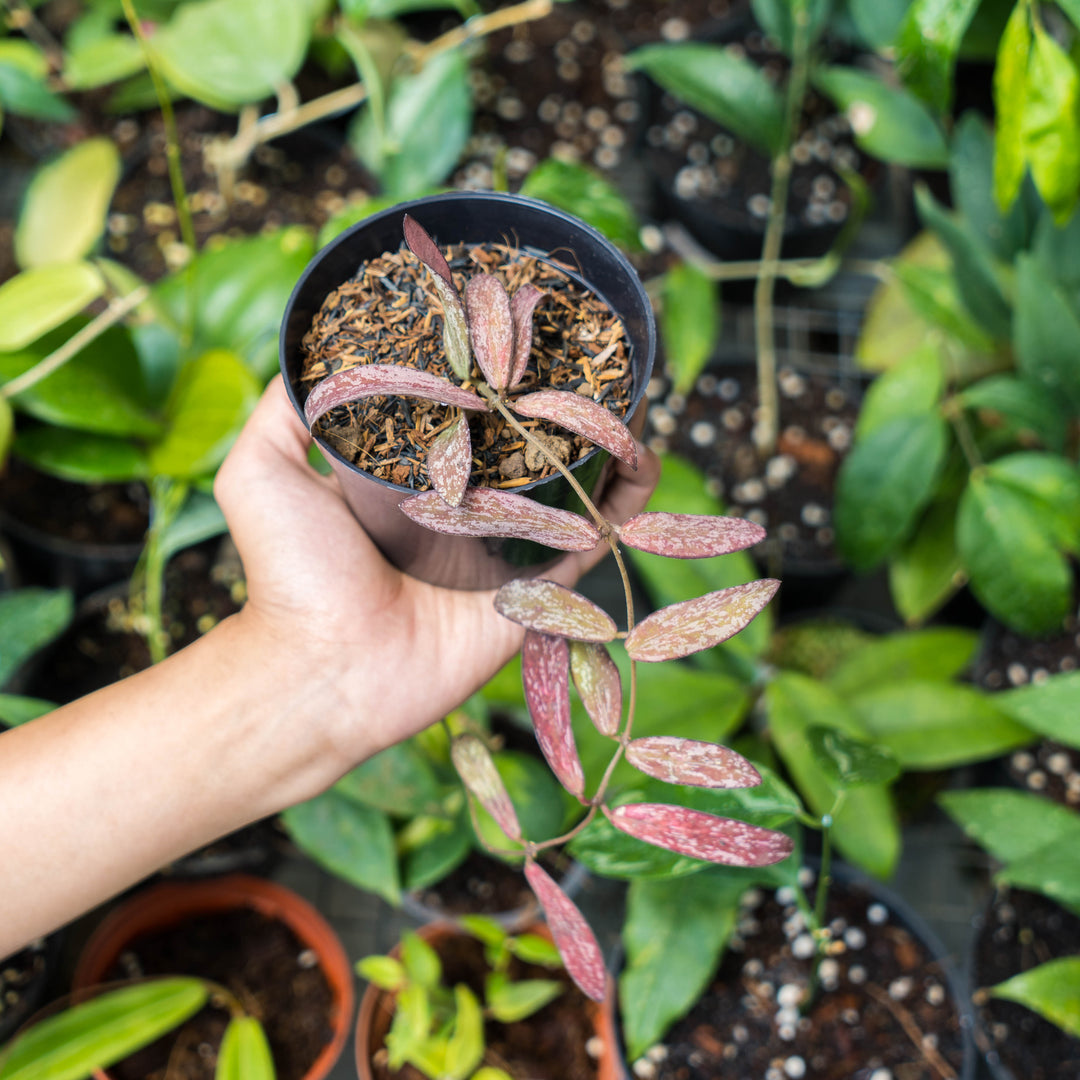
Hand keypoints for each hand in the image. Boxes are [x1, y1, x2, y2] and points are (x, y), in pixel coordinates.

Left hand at [214, 377, 659, 771]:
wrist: (326, 670)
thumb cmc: (290, 573)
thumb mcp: (262, 471)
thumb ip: (283, 409)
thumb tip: (308, 349)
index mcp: (413, 476)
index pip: (468, 409)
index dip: (496, 369)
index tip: (519, 321)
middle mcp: (466, 504)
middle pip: (528, 441)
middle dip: (559, 398)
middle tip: (584, 353)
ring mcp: (507, 545)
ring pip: (572, 481)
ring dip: (602, 438)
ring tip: (620, 393)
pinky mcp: (540, 586)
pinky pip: (597, 534)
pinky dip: (628, 494)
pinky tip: (640, 451)